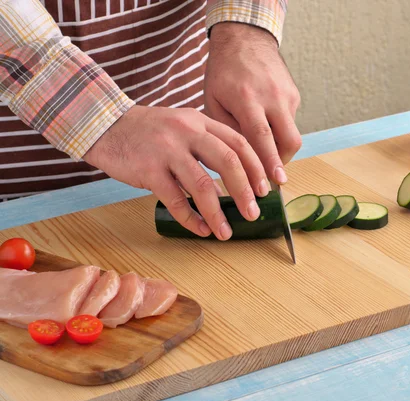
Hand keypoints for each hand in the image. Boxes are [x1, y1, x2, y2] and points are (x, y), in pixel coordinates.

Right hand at [83, 105, 269, 240]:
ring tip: (226, 232)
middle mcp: (188, 132)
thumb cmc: (147, 131)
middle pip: (228, 162)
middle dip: (245, 191)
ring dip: (218, 213)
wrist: (104, 124)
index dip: (257, 167)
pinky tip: (200, 229)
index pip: (239, 143)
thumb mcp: (182, 127)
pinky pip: (175, 199)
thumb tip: (232, 183)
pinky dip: (190, 218)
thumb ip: (207, 147)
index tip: (268, 188)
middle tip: (253, 212)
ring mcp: (167, 150)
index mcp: (200, 122)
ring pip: (202, 185)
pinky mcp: (148, 169)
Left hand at [205, 22, 301, 184]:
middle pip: (289, 140)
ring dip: (280, 150)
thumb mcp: (213, 100)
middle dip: (282, 164)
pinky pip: (289, 122)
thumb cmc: (223, 72)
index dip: (270, 163)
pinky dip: (278, 132)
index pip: (262, 138)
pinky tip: (265, 127)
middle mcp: (272, 97)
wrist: (245, 38)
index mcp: (247, 99)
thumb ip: (227, 130)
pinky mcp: (294, 95)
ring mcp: (287, 95)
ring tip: (264, 155)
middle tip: (272, 180)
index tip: (275, 183)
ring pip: (292, 134)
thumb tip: (240, 161)